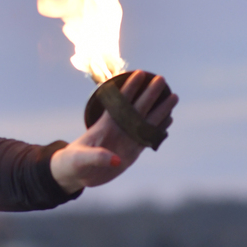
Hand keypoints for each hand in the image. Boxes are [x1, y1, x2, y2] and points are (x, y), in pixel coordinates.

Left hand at [50, 72, 177, 193]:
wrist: (76, 172)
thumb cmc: (74, 162)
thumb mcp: (82, 159)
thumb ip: (98, 157)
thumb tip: (116, 160)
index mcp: (105, 126)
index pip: (119, 103)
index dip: (128, 88)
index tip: (139, 74)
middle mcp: (118, 130)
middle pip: (138, 108)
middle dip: (150, 93)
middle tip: (161, 78)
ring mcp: (126, 140)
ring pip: (147, 121)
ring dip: (160, 109)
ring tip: (172, 96)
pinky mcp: (131, 153)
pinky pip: (148, 138)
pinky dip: (158, 129)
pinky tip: (168, 120)